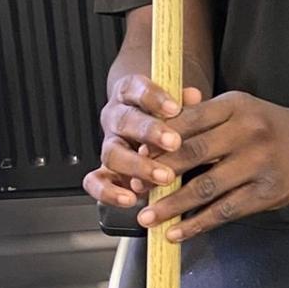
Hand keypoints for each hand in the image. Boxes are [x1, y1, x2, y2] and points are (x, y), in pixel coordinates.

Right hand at [83, 75, 203, 207]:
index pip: (136, 88)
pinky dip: (109, 192)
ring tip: (164, 176)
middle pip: (125, 121)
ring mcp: (108, 145)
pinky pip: (95, 182)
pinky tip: (131, 198)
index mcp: (130, 94)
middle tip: (174, 142)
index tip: (174, 108)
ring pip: (112, 153)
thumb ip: (183, 102)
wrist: (147, 134)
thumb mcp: (176, 105)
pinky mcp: (102, 171)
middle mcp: (115, 118)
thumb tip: (193, 95)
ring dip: (138, 166)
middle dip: (150, 132)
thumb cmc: (167, 116)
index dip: (154, 97)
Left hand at [133, 90, 288, 241]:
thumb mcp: (243, 109)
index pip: (188, 122)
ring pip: (205, 188)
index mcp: (237, 105)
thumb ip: (203, 116)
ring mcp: (260, 163)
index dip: (158, 142)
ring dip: (171, 206)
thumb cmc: (274, 127)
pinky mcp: (268, 192)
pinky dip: (197, 224)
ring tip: (147, 218)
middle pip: (192, 154)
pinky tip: (177, 232)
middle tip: (133, 190)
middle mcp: (249, 131)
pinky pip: (225, 211)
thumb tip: (155, 133)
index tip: (136, 157)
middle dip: (157, 176)